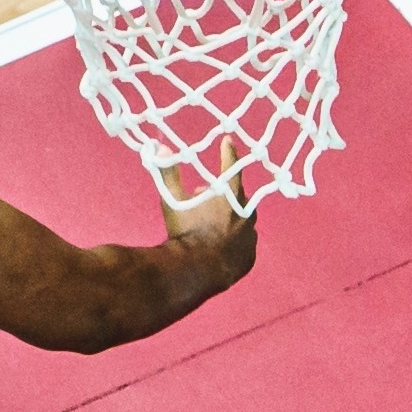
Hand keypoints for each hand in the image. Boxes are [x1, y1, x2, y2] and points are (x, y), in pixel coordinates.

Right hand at [159, 144, 257, 287]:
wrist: (200, 270)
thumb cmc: (187, 232)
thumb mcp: (174, 201)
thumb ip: (169, 174)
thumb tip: (160, 147)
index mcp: (232, 195)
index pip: (231, 167)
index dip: (228, 153)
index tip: (227, 141)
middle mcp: (248, 212)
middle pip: (238, 196)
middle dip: (222, 194)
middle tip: (202, 197)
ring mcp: (251, 235)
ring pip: (242, 220)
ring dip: (229, 218)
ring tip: (210, 224)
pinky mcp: (250, 254)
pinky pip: (243, 242)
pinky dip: (233, 240)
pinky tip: (219, 245)